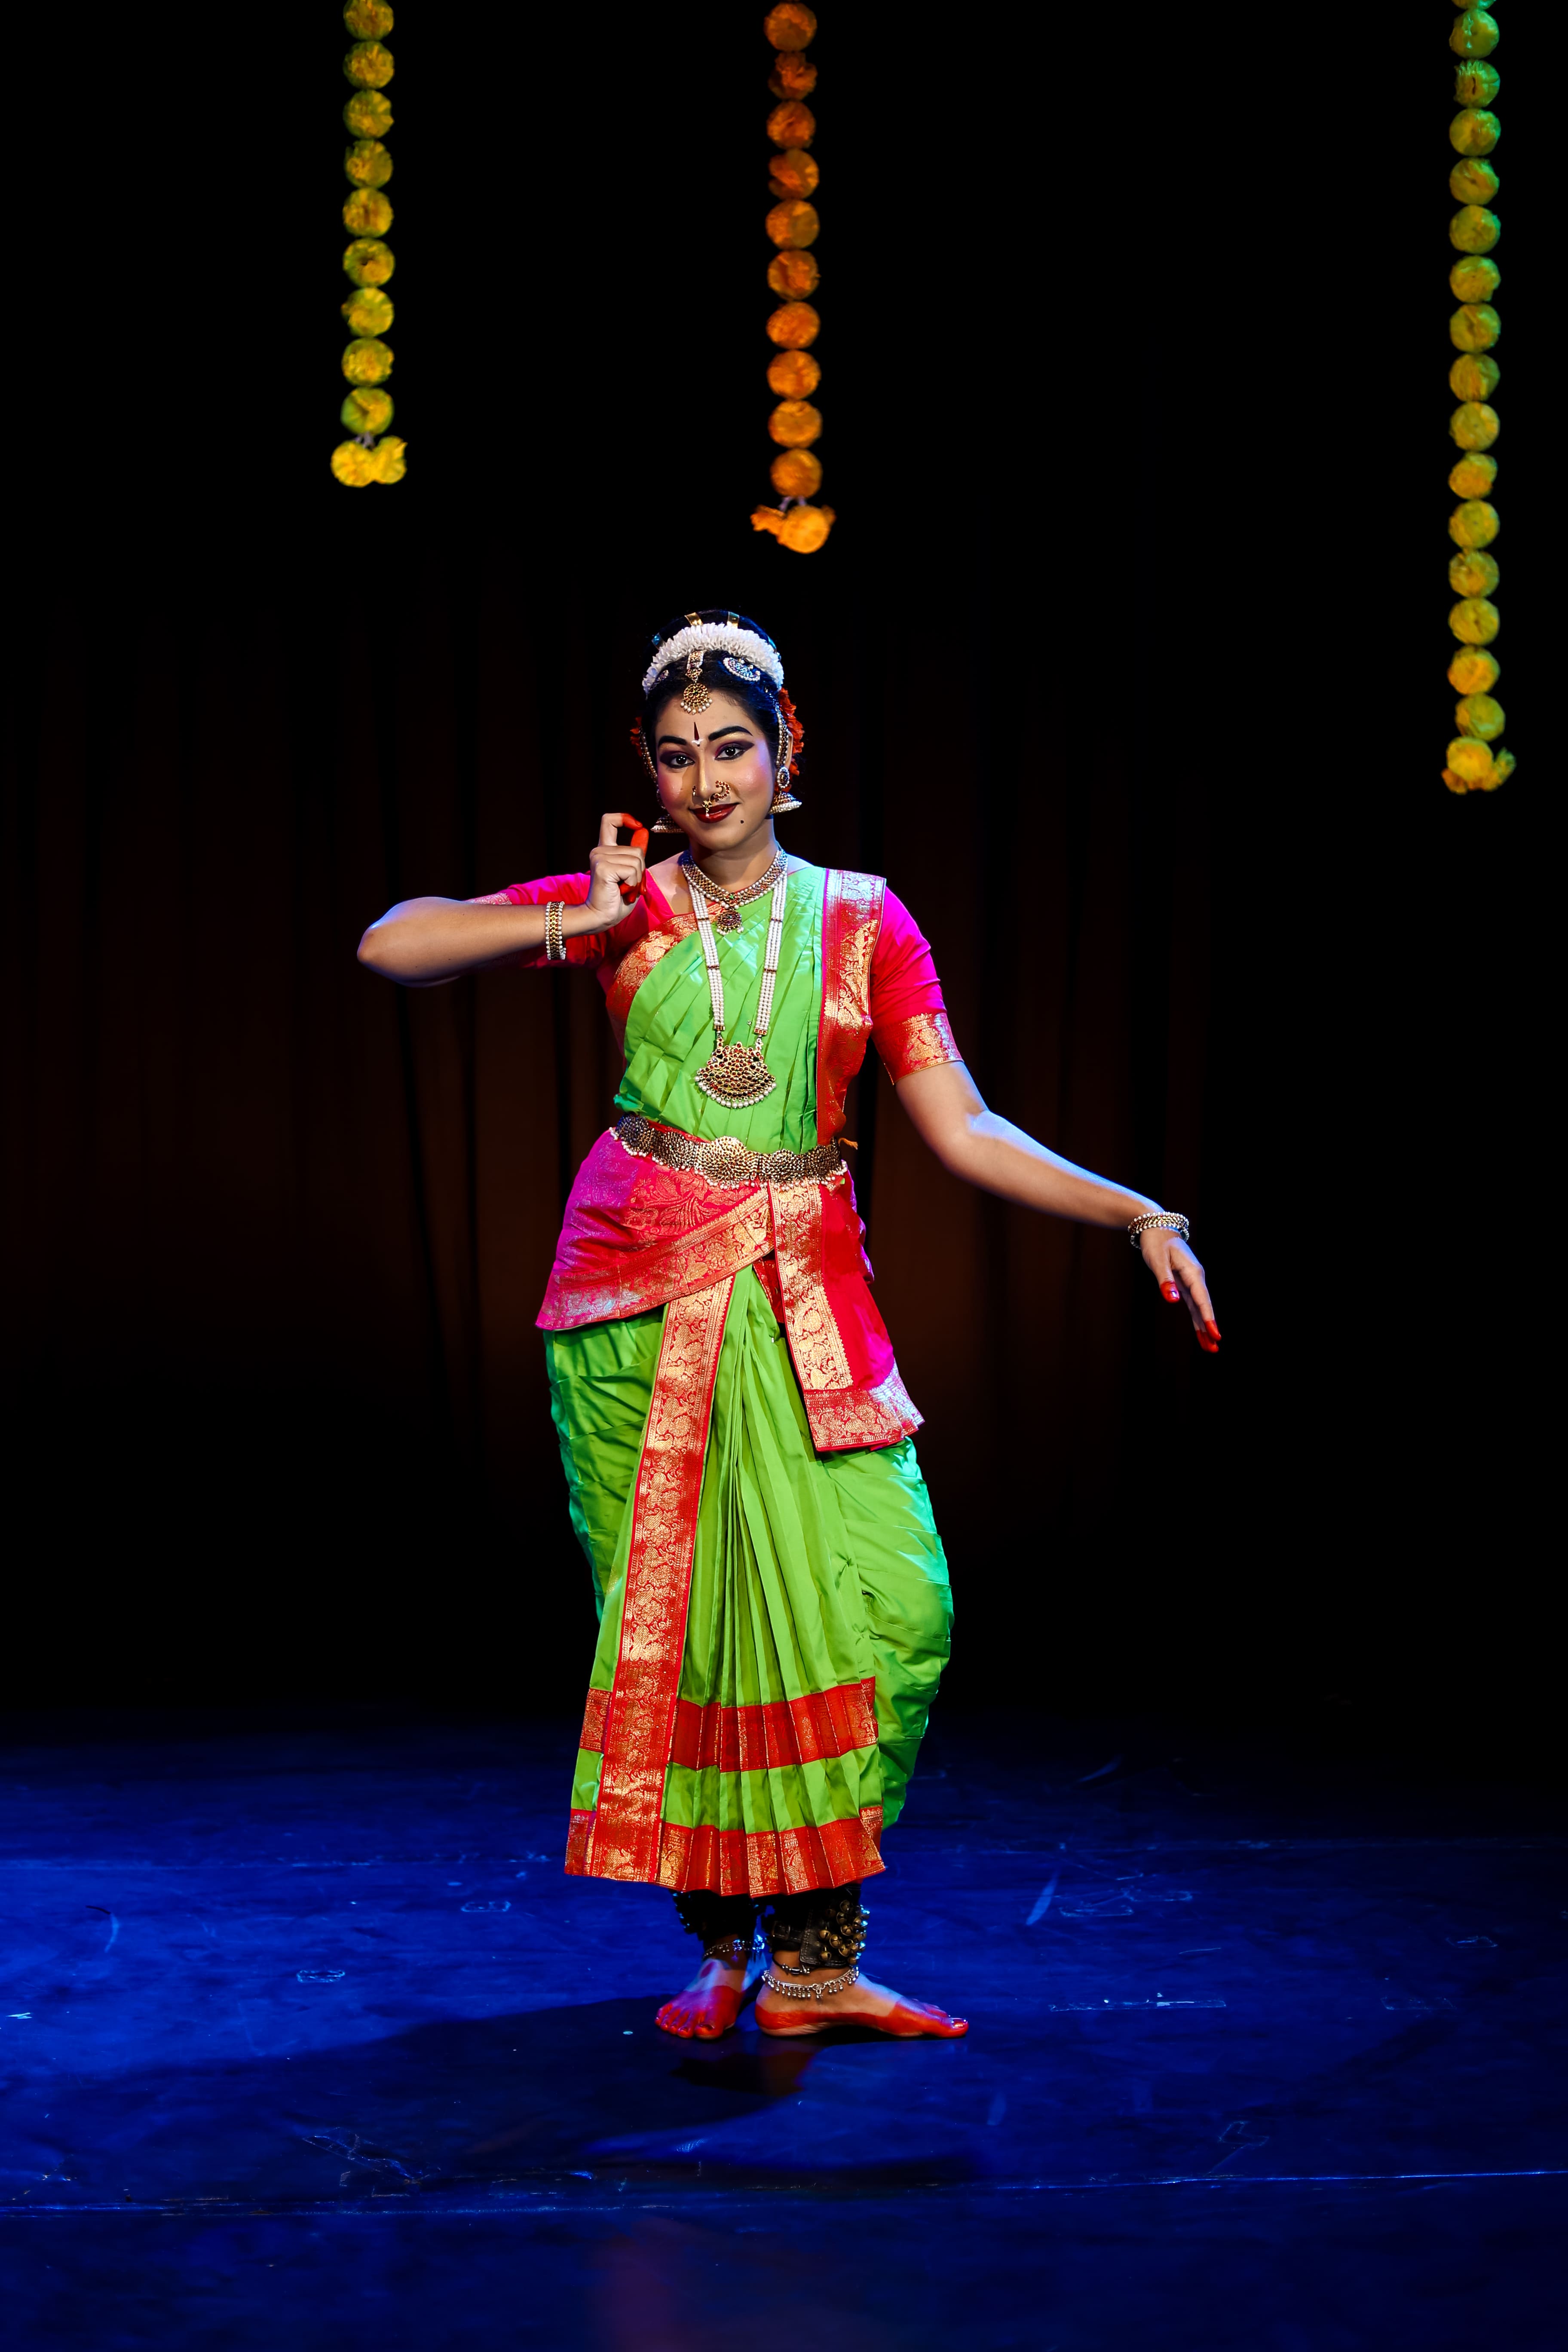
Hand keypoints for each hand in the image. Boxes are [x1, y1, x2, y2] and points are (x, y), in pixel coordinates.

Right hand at [584, 812, 645, 928]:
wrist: (601, 917)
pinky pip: (632, 871)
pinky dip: (632, 884)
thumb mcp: (630, 874)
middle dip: (640, 870)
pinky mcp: (603, 868)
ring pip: (636, 861)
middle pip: (637, 850)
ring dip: (636, 879)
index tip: (637, 826)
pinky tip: (621, 891)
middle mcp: (599, 851)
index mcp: (604, 850)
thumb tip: (643, 831)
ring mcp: (599, 857)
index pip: (609, 821)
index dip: (625, 819)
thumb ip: (634, 856)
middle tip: (628, 885)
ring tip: (624, 889)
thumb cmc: (616, 900)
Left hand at [1140, 1230, 1220, 1352]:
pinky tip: (1200, 1331)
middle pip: (1203, 1306)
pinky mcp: (1185, 1283)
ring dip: (1203, 1326)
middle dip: (1208, 1327)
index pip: (1202, 1299)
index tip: (1215, 1334)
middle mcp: (1196, 1278)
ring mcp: (1192, 1281)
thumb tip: (1173, 1299)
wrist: (1157, 1227)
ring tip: (1209, 1347)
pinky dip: (1196, 1317)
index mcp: (1192, 1272)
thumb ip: (1165, 1280)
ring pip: (1199, 1307)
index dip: (1208, 1317)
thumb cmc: (1156, 1242)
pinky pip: (1193, 1304)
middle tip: (1213, 1348)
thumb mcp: (1158, 1260)